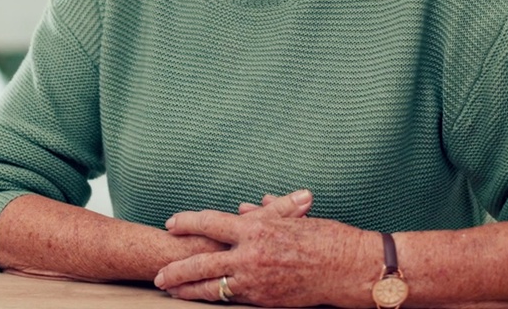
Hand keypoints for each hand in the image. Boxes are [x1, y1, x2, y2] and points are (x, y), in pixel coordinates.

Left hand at [155, 191, 371, 306]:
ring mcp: (257, 280)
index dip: (187, 223)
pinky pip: (233, 299)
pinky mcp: (265, 299)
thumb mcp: (292, 218)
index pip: (210, 222)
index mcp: (256, 229)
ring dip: (190, 290)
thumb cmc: (325, 238)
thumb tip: (247, 207)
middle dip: (177, 269)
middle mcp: (251, 255)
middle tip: (159, 274)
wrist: (348, 268)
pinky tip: (204, 299)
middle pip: (201, 262)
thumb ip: (265, 212)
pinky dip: (216, 298)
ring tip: (171, 291)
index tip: (171, 224)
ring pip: (213, 287)